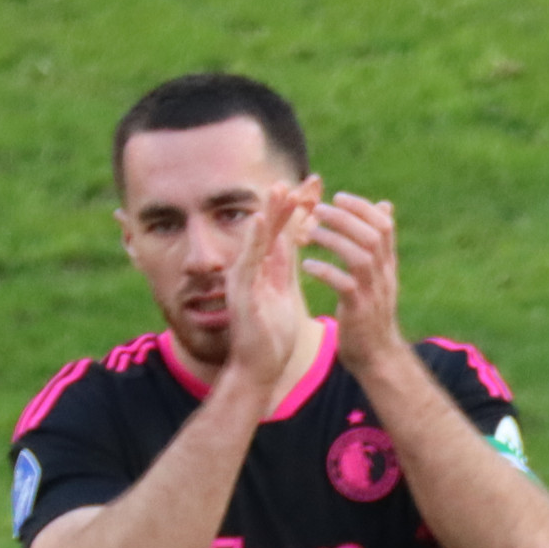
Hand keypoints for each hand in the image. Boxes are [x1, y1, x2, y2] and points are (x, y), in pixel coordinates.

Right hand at [216, 181, 318, 395]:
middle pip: (267, 231)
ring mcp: (243, 279)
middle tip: (294, 179)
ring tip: (278, 189)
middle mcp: (250, 270)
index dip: (293, 212)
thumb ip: (284, 267)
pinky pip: (248, 261)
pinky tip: (260, 221)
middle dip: (280, 205)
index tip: (307, 189)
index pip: (280, 234)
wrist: (259, 368)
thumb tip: (291, 241)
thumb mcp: (283, 293)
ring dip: (267, 214)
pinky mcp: (240, 292)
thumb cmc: (271, 336)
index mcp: (264, 270)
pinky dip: (255, 240)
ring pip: (256, 240)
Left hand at [301, 187, 407, 362]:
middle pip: (372, 236)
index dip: (363, 207)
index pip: (384, 226)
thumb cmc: (371, 313)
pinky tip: (307, 266)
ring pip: (360, 256)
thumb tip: (385, 207)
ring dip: (332, 240)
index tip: (339, 197)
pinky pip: (344, 284)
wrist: (377, 356)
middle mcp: (384, 275)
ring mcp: (373, 293)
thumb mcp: (379, 275)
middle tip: (318, 209)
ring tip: (309, 233)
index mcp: (387, 265)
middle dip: (344, 217)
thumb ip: (379, 243)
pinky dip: (325, 271)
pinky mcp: (359, 310)